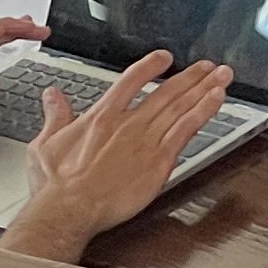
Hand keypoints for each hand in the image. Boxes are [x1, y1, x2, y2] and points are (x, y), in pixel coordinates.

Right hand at [0, 49, 233, 258]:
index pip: (131, 79)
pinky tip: (216, 101)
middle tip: (209, 66)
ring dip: (204, 89)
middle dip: (191, 76)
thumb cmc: (55, 185)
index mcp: (102, 116)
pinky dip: (203, 112)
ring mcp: (145, 141)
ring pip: (181, 107)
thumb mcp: (44, 144)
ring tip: (222, 77)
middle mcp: (128, 123)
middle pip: (166, 91)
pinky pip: (186, 130)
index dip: (151, 65)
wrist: (69, 210)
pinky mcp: (158, 161)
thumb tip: (52, 95)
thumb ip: (55, 116)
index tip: (165, 58)